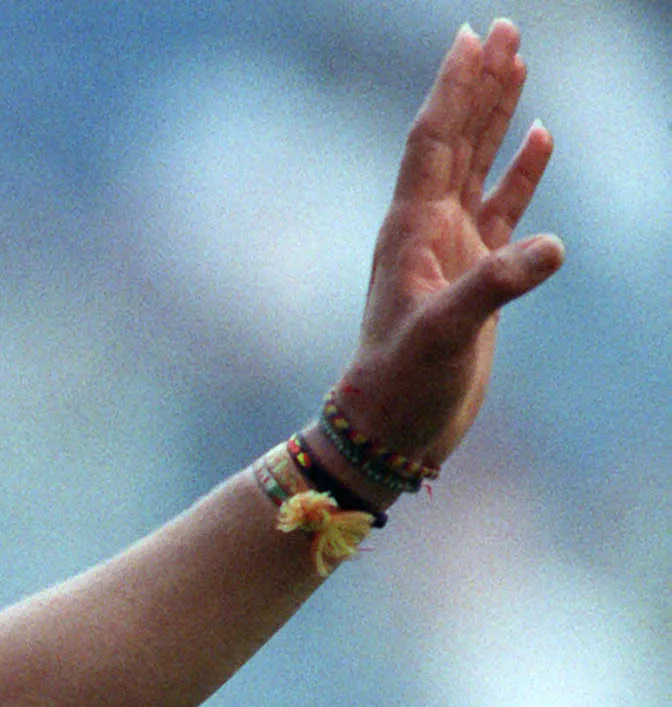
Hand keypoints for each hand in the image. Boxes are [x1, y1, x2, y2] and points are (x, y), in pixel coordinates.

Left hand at [337, 19, 562, 465]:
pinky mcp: (475, 272)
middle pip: (456, 137)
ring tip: (518, 60)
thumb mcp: (445, 334)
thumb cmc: (402, 384)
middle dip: (478, 83)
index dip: (452, 90)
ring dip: (497, 112)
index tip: (471, 38)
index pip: (432, 142)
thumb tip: (552, 248)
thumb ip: (495, 288)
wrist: (392, 428)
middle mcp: (426, 228)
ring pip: (478, 162)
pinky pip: (503, 205)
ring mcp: (451, 247)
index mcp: (409, 229)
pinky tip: (540, 135)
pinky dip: (522, 168)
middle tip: (502, 28)